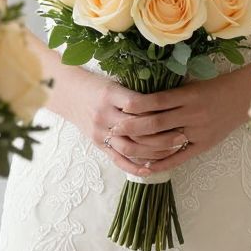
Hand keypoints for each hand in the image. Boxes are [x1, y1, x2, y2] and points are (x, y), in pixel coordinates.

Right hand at [57, 66, 184, 175]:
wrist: (68, 93)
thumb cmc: (97, 84)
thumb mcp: (115, 81)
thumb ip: (135, 91)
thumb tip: (167, 96)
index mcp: (109, 94)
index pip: (137, 104)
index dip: (157, 109)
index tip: (177, 112)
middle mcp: (103, 115)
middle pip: (136, 129)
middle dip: (161, 134)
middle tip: (182, 134)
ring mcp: (99, 132)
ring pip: (129, 148)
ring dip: (153, 152)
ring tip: (172, 151)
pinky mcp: (98, 144)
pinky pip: (117, 159)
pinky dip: (134, 166)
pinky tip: (150, 169)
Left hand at [109, 67, 250, 174]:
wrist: (243, 98)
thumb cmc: (215, 87)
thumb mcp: (193, 83)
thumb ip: (171, 91)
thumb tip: (142, 96)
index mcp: (188, 94)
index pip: (157, 101)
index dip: (137, 106)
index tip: (120, 108)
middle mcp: (192, 113)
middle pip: (157, 122)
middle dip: (134, 126)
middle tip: (114, 128)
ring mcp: (198, 131)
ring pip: (165, 141)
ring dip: (144, 145)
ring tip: (125, 146)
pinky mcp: (204, 145)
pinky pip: (179, 157)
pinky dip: (162, 163)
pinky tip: (146, 165)